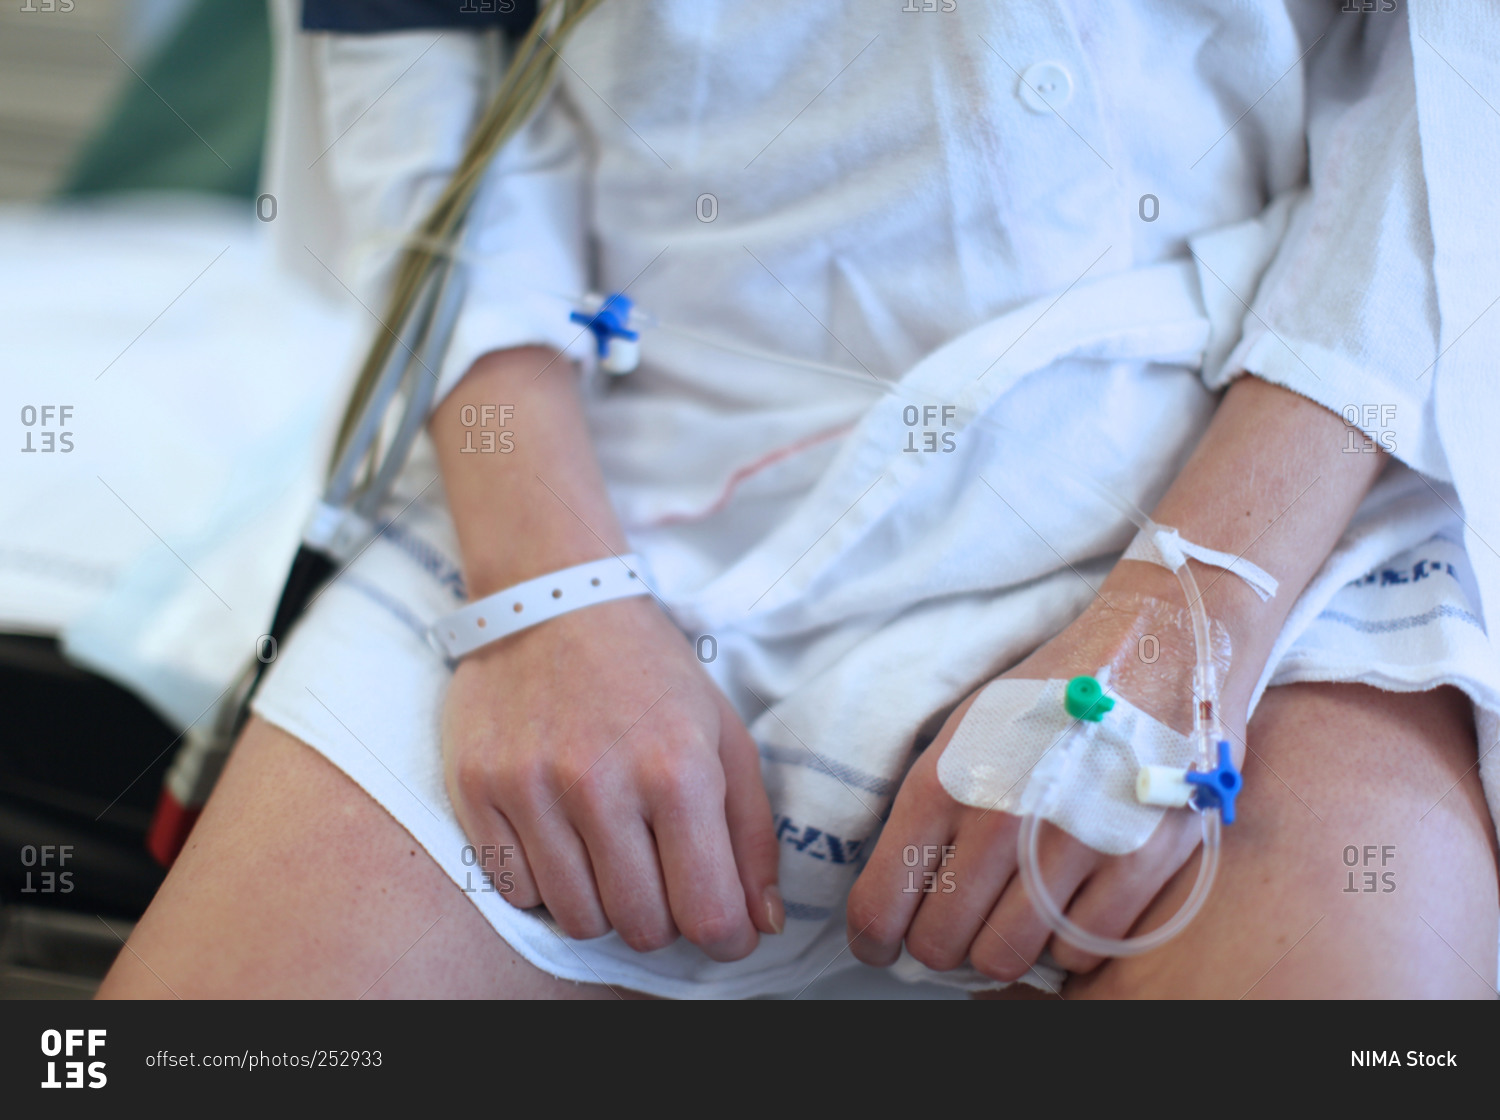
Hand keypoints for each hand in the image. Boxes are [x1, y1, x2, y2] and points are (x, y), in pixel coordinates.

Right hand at [440, 592, 782, 960]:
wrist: (554, 600)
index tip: (724, 929)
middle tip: (662, 875)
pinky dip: (544, 883)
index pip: (707, 914)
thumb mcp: (724, 736)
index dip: (725, 939)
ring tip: (610, 851)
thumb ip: (751, 835)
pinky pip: (516, 891)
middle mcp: (600, 784)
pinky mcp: (476, 789)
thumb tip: (761, 925)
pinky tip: (561, 837)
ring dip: (602, 903)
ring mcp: (530, 788)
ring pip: (576, 919)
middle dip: (662, 916)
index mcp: (677, 770)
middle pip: (640, 927)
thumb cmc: (651, 673)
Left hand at [846, 591, 1239, 980]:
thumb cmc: (1053, 692)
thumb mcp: (964, 730)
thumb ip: (928, 808)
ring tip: (1019, 906)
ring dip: (1007, 944)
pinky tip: (1073, 898)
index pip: (879, 906)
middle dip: (943, 944)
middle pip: (941, 945)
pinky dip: (1072, 938)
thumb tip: (896, 889)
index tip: (888, 946)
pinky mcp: (1142, 860)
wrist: (1159, 642)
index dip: (877, 940)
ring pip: (1008, 957)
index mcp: (943, 782)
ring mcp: (1073, 843)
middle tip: (962, 923)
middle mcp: (1000, 818)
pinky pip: (1081, 950)